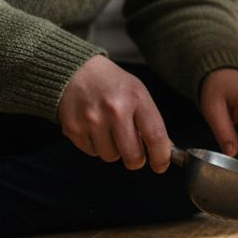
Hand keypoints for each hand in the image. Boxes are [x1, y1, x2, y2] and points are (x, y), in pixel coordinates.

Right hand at [59, 55, 172, 172]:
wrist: (77, 72)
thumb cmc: (112, 84)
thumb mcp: (138, 93)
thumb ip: (150, 121)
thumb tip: (163, 149)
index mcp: (136, 98)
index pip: (155, 136)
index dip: (161, 156)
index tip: (161, 165)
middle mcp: (114, 109)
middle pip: (132, 154)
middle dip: (136, 160)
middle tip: (134, 153)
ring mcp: (92, 120)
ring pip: (111, 156)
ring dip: (113, 150)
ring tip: (110, 131)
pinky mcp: (74, 128)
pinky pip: (92, 153)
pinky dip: (96, 146)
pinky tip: (95, 128)